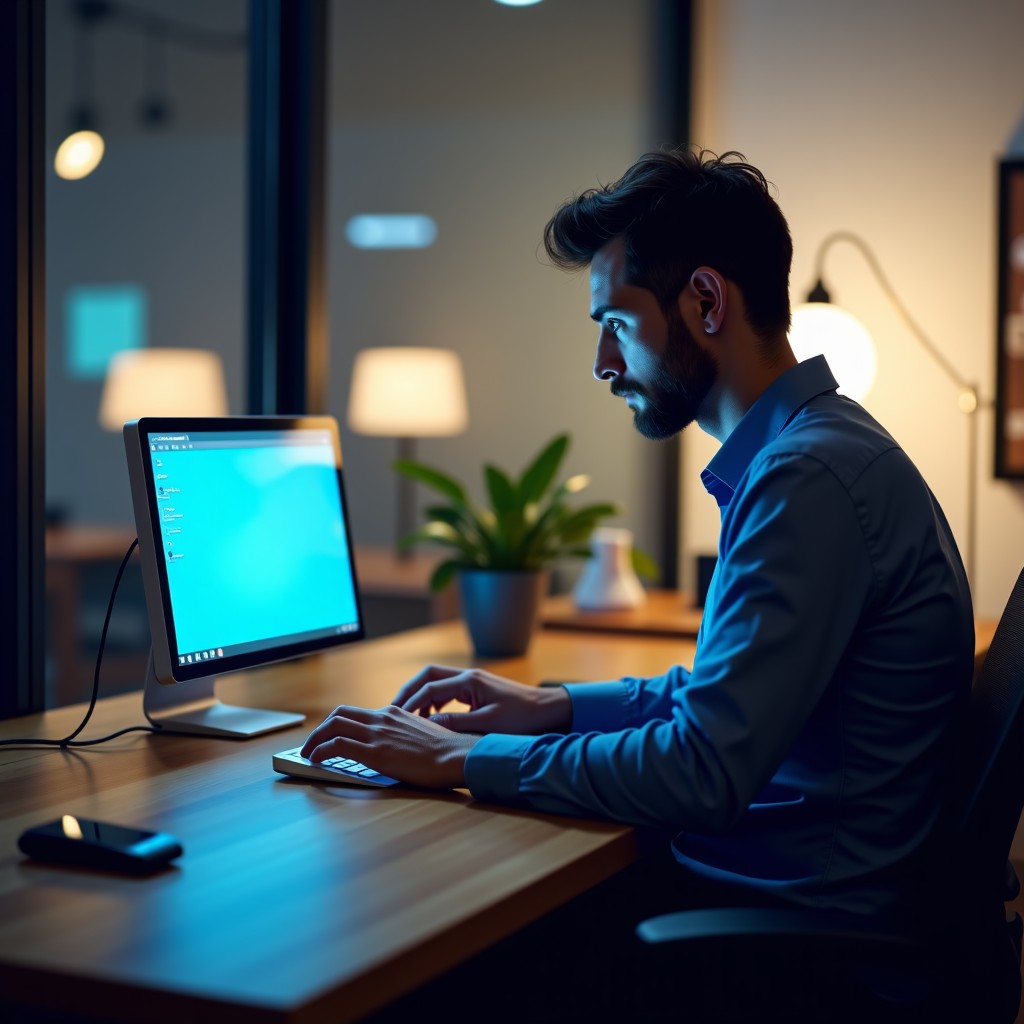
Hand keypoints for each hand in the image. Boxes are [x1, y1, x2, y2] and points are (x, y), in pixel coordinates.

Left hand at [299, 704, 478, 789]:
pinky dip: (320, 751)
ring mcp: (378, 734)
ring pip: (333, 726)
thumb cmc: (445, 752)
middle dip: (320, 729)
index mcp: (393, 713)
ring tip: (307, 753)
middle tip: (312, 743)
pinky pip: (338, 746)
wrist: (456, 756)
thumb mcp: (420, 734)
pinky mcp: (375, 753)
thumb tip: (392, 746)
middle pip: (338, 714)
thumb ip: (402, 734)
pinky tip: (315, 760)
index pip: (355, 712)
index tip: (328, 735)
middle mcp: (382, 718)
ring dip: (314, 739)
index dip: (336, 723)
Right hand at [393, 664, 572, 735]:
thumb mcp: (488, 724)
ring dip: (421, 697)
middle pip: (428, 676)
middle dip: (409, 692)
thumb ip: (456, 724)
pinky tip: (432, 719)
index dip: (410, 703)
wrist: (550, 710)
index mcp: (469, 681)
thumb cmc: (523, 718)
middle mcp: (468, 676)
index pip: (429, 688)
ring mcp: (473, 682)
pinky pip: (448, 692)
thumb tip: (427, 726)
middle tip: (393, 710)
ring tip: (408, 717)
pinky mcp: (478, 691)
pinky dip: (435, 702)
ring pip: (437, 683)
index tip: (396, 719)